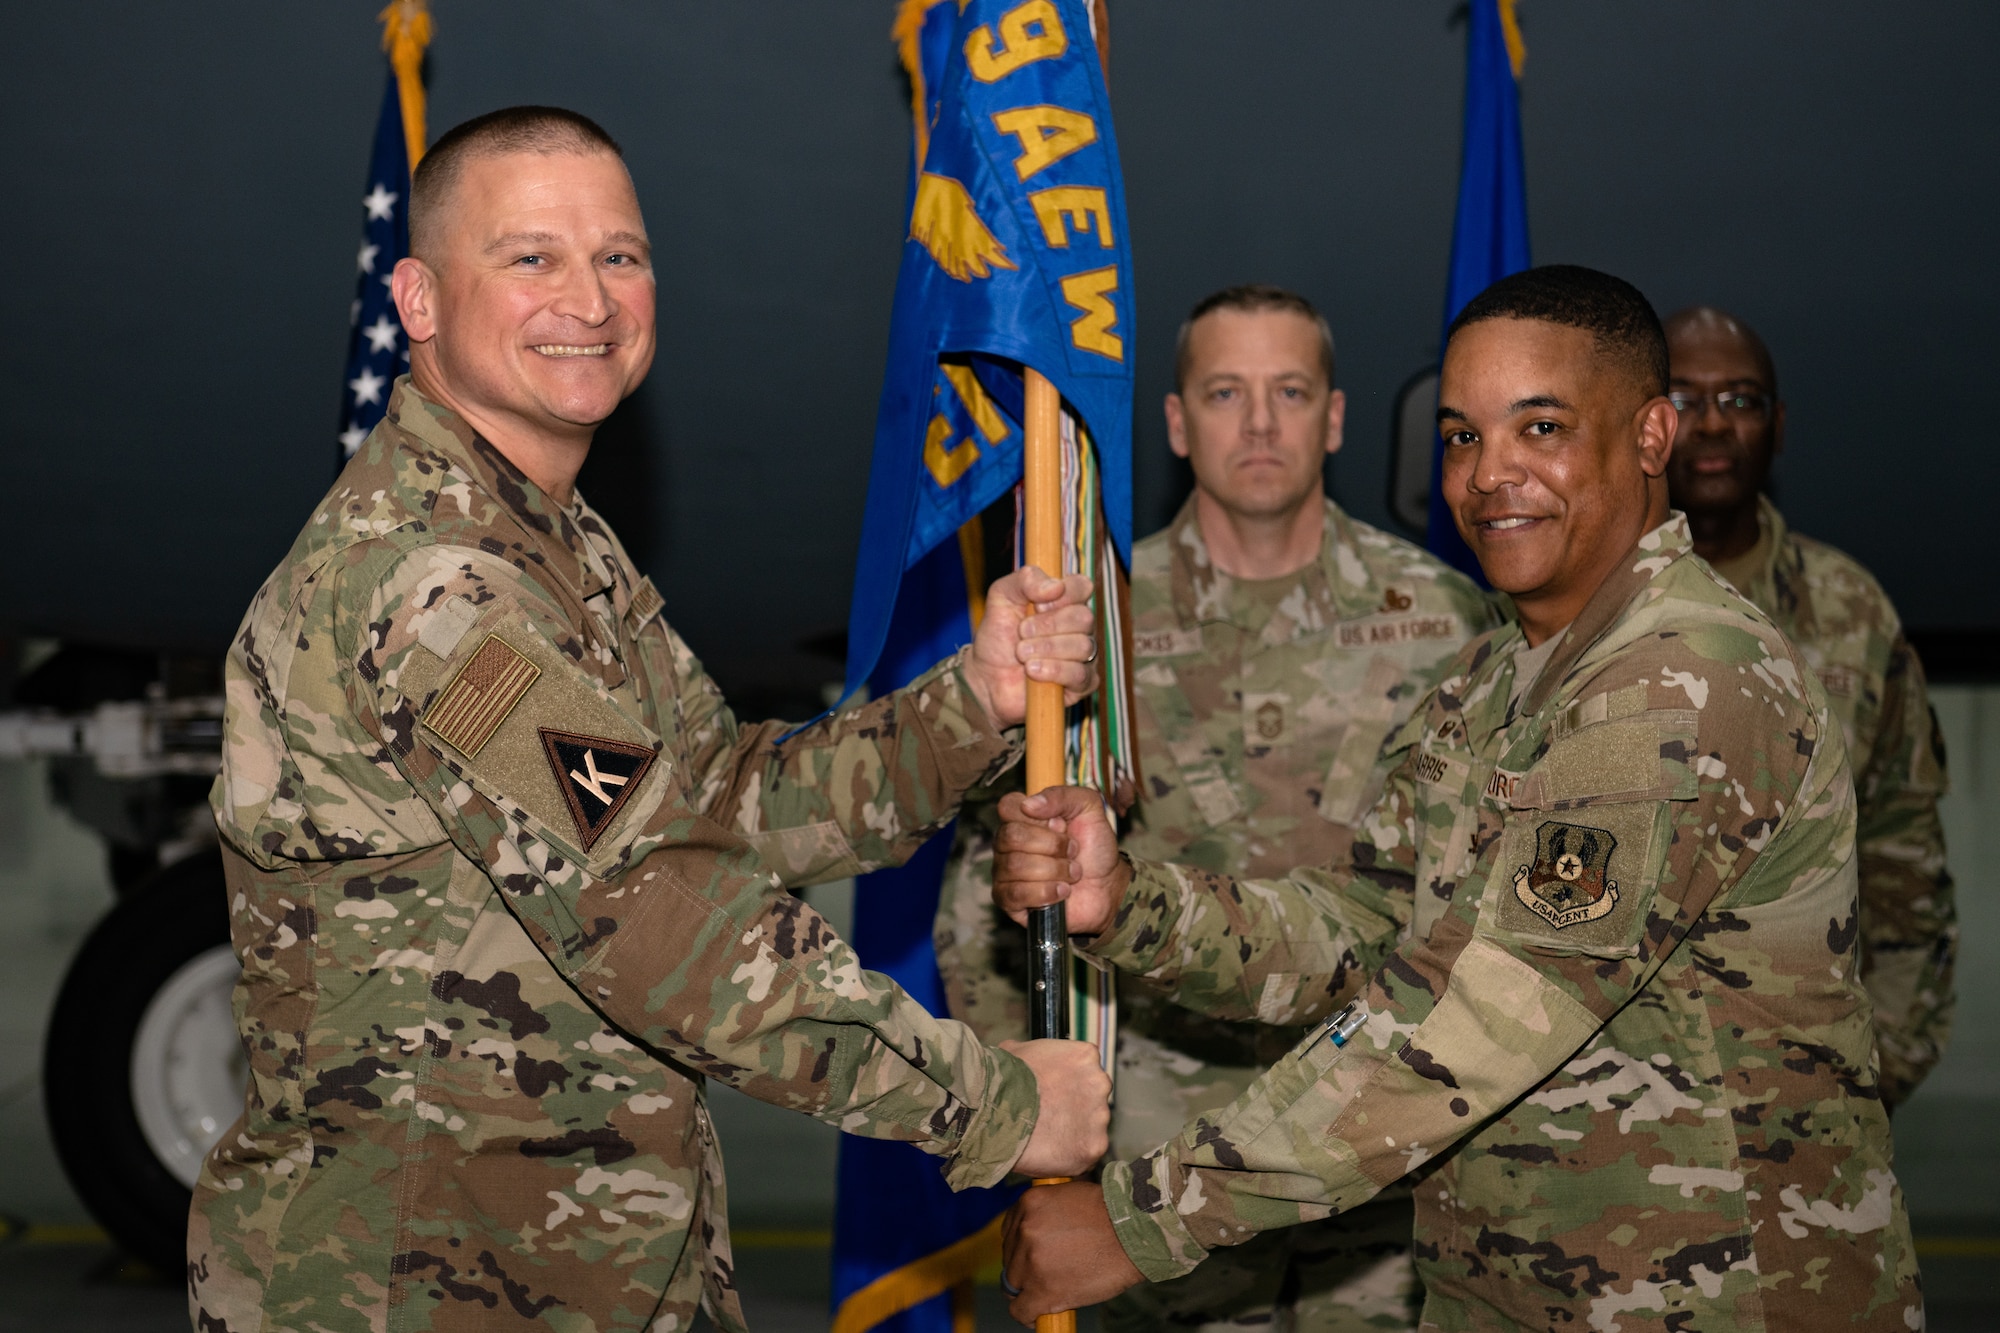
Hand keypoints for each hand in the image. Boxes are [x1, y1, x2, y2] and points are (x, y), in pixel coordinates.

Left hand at [962, 566, 1096, 727]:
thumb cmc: (997, 636)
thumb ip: (1025, 579)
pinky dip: (1053, 670)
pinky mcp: (1082, 684)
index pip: (1083, 586)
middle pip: (1084, 617)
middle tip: (1022, 632)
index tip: (1037, 604)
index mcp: (1066, 601)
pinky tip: (1032, 671)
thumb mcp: (1002, 597)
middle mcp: (1080, 627)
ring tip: (1021, 654)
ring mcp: (1084, 656)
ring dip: (1045, 648)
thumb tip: (1056, 586)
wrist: (986, 677)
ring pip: (1082, 646)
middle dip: (1047, 625)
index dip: (1063, 594)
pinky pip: (1080, 675)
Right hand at [993, 786, 1128, 935]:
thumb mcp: (1089, 809)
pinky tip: (1061, 892)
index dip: (1037, 817)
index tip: (1061, 825)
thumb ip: (1062, 796)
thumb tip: (1029, 804)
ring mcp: (1004, 872)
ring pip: (1016, 866)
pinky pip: (1015, 894)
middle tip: (1072, 852)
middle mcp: (1007, 843)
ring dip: (1055, 871)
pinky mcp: (1008, 901)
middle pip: (1012, 836)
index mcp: (1022, 817)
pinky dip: (1046, 893)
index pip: (1007, 806)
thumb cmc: (1094, 847)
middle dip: (1053, 846)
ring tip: (1071, 873)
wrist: (1107, 887)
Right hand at [1000, 1038, 1110, 1177]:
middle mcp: (1100, 1084)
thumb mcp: (1014, 1051)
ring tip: (1046, 1135)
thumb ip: (1030, 1053)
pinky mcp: (1094, 1146)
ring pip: (1092, 1126)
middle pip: (1093, 1097)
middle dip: (1075, 1106)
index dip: (1068, 1082)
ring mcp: (1100, 1117)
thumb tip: (1019, 1056)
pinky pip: (1087, 1152)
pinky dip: (1071, 1154)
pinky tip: (1050, 1151)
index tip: (1052, 1092)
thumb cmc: (1005, 1078)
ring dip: (1074, 1130)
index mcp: (1086, 1056)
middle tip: (1050, 1115)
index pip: (1085, 1069)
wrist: (1000, 1110)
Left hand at [1001, 1180, 1142, 1323]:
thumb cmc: (1112, 1215)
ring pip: (1014, 1286)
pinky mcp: (1043, 1291)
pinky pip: (1021, 1310)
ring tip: (1049, 1292)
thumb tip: (1034, 1233)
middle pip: (1010, 1259)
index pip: (1009, 1232)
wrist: (1136, 1235)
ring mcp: (1031, 1262)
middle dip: (1026, 1268)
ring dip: (1029, 1290)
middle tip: (1048, 1273)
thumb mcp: (1069, 1195)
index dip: (1021, 1247)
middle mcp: (1024, 1230)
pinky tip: (1039, 1314)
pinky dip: (1029, 1315)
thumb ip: (1045, 1212)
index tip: (1033, 1256)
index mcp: (1028, 1203)